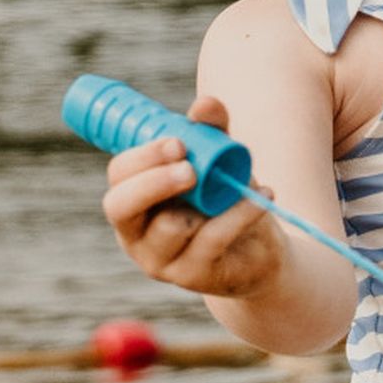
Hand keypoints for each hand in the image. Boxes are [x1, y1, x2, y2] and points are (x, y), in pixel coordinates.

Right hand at [102, 95, 285, 302]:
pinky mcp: (193, 277)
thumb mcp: (218, 160)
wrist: (258, 249)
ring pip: (170, 227)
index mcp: (133, 199)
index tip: (178, 142)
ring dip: (208, 200)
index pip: (118, 176)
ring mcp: (161, 260)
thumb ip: (210, 131)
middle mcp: (135, 233)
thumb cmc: (224, 199)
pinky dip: (240, 213)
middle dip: (152, 182)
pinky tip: (264, 194)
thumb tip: (205, 105)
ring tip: (240, 184)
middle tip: (190, 168)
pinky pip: (212, 240)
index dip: (142, 158)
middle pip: (120, 206)